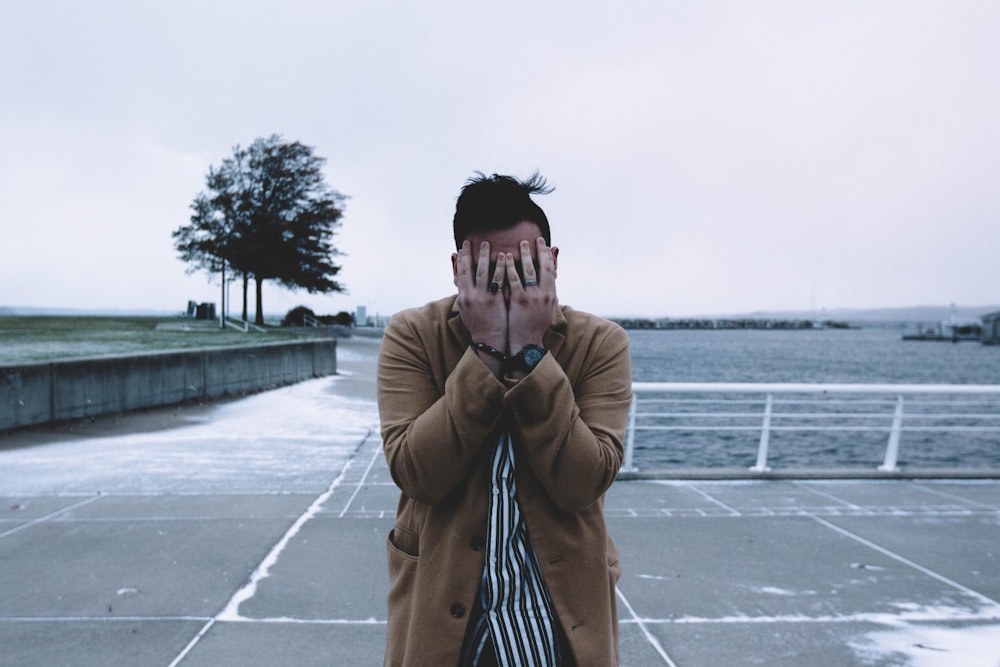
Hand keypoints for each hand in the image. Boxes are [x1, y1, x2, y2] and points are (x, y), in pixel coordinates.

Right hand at [455, 240, 507, 370]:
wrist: (489, 342)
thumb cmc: (479, 326)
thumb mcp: (467, 310)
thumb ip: (466, 294)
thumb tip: (462, 282)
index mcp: (463, 297)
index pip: (460, 273)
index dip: (461, 259)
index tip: (462, 247)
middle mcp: (470, 296)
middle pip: (469, 270)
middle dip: (470, 253)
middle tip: (474, 241)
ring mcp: (483, 298)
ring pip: (482, 272)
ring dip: (485, 256)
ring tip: (488, 244)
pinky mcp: (495, 301)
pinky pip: (499, 280)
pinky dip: (501, 267)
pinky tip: (505, 257)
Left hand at [506, 237, 556, 352]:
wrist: (527, 345)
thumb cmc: (534, 328)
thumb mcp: (546, 310)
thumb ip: (547, 294)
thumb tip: (548, 283)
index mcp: (551, 295)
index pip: (551, 270)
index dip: (548, 255)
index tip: (543, 244)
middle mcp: (545, 294)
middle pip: (543, 266)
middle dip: (539, 251)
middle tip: (533, 239)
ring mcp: (533, 297)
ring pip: (530, 270)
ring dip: (525, 254)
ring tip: (520, 243)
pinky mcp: (520, 301)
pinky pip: (515, 279)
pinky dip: (511, 267)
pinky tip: (506, 257)